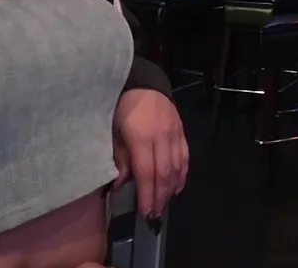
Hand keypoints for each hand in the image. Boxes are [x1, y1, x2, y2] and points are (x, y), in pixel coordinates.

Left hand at [113, 89, 188, 218]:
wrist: (142, 82)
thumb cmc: (121, 107)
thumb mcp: (112, 131)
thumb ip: (119, 157)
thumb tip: (121, 184)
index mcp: (141, 137)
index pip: (146, 172)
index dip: (147, 194)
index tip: (144, 211)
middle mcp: (161, 137)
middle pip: (164, 172)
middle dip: (159, 196)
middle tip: (154, 215)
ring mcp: (174, 133)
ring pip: (177, 166)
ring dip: (171, 187)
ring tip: (164, 203)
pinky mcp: (181, 130)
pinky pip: (185, 155)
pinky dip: (183, 173)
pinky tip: (178, 186)